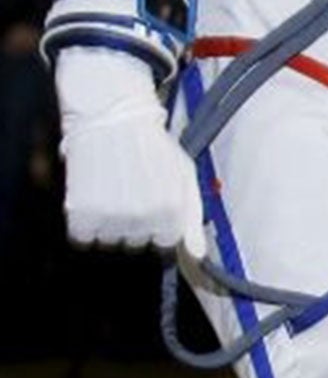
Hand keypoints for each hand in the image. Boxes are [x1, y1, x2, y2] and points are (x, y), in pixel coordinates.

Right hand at [55, 48, 204, 257]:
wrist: (113, 121)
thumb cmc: (152, 148)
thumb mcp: (185, 176)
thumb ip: (192, 218)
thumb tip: (198, 256)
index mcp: (171, 209)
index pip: (165, 241)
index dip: (159, 222)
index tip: (154, 201)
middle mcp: (143, 217)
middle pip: (137, 241)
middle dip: (135, 221)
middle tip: (132, 190)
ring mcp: (111, 217)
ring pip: (110, 240)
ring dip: (110, 222)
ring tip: (114, 190)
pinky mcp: (80, 214)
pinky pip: (83, 236)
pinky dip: (85, 221)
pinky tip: (95, 195)